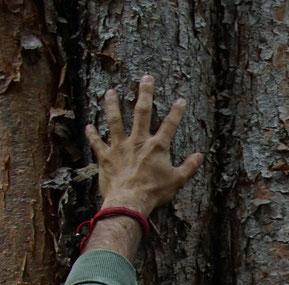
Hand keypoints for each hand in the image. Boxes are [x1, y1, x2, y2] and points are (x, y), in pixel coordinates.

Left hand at [85, 74, 202, 216]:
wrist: (129, 202)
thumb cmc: (153, 192)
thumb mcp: (177, 181)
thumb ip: (189, 167)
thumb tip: (200, 156)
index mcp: (156, 147)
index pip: (169, 125)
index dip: (177, 111)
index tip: (181, 99)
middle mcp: (137, 142)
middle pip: (142, 112)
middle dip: (145, 93)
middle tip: (146, 78)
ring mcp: (119, 147)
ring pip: (115, 120)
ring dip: (112, 105)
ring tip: (110, 91)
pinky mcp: (105, 157)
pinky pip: (97, 143)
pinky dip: (92, 135)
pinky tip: (89, 126)